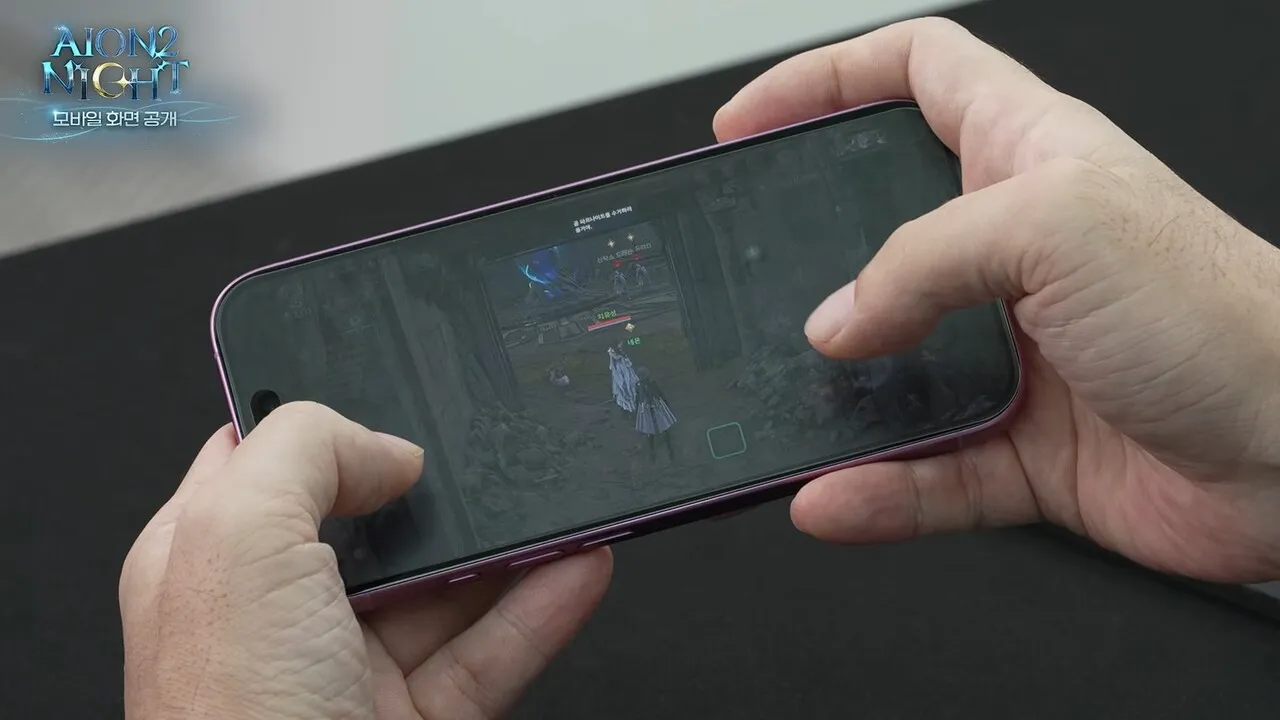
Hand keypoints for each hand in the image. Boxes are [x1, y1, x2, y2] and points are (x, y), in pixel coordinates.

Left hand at [120, 402, 611, 718]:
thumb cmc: (229, 715)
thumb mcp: (236, 537)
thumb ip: (306, 451)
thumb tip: (387, 451)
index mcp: (209, 555)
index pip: (272, 461)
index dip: (332, 422)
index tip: (398, 395)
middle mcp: (278, 611)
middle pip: (375, 523)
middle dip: (440, 489)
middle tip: (495, 454)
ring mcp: (348, 668)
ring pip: (446, 589)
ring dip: (509, 546)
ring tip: (560, 504)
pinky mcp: (413, 717)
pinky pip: (490, 651)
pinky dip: (540, 610)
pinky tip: (578, 568)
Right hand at [715, 18, 1279, 581]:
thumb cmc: (1223, 312)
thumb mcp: (1058, 227)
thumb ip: (921, 263)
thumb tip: (836, 321)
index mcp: (1028, 158)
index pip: (913, 77)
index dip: (825, 82)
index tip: (750, 121)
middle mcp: (1013, 252)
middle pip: (876, 230)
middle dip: (802, 250)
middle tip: (739, 272)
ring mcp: (1013, 353)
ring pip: (889, 368)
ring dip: (831, 396)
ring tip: (776, 406)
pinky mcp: (1021, 446)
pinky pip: (924, 471)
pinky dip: (877, 490)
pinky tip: (835, 497)